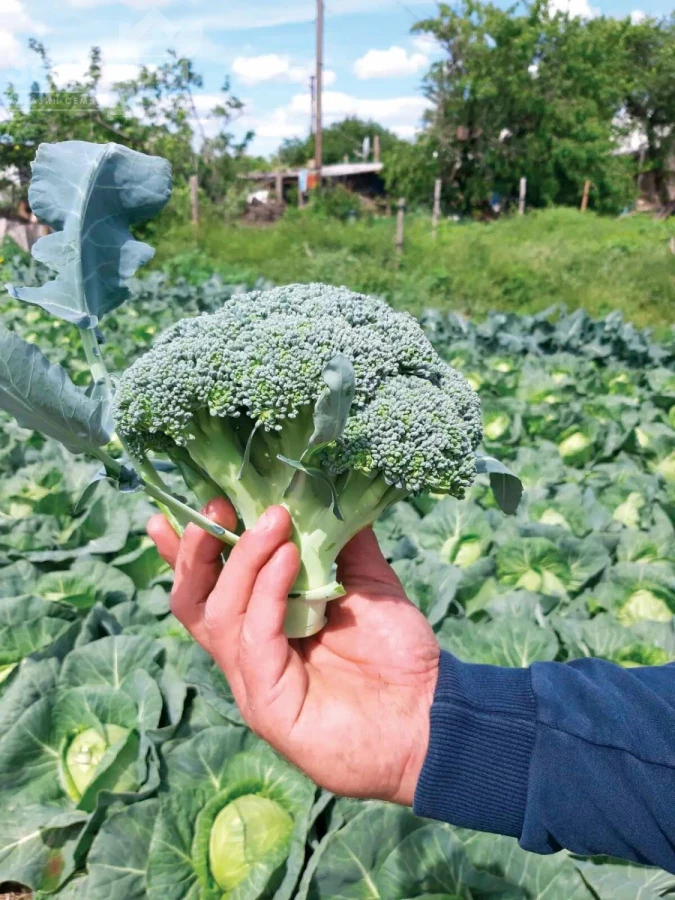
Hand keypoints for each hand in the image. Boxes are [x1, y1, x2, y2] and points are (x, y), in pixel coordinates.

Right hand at [148, 500, 439, 805]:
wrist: (434, 715)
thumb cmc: (399, 655)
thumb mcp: (367, 583)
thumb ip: (341, 543)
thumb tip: (326, 491)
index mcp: (262, 626)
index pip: (207, 586)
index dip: (184, 551)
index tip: (175, 507)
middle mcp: (248, 653)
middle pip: (194, 601)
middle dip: (197, 550)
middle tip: (218, 504)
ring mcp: (254, 681)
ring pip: (219, 614)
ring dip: (242, 560)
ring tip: (272, 520)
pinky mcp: (269, 704)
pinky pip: (255, 638)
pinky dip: (267, 592)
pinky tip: (287, 557)